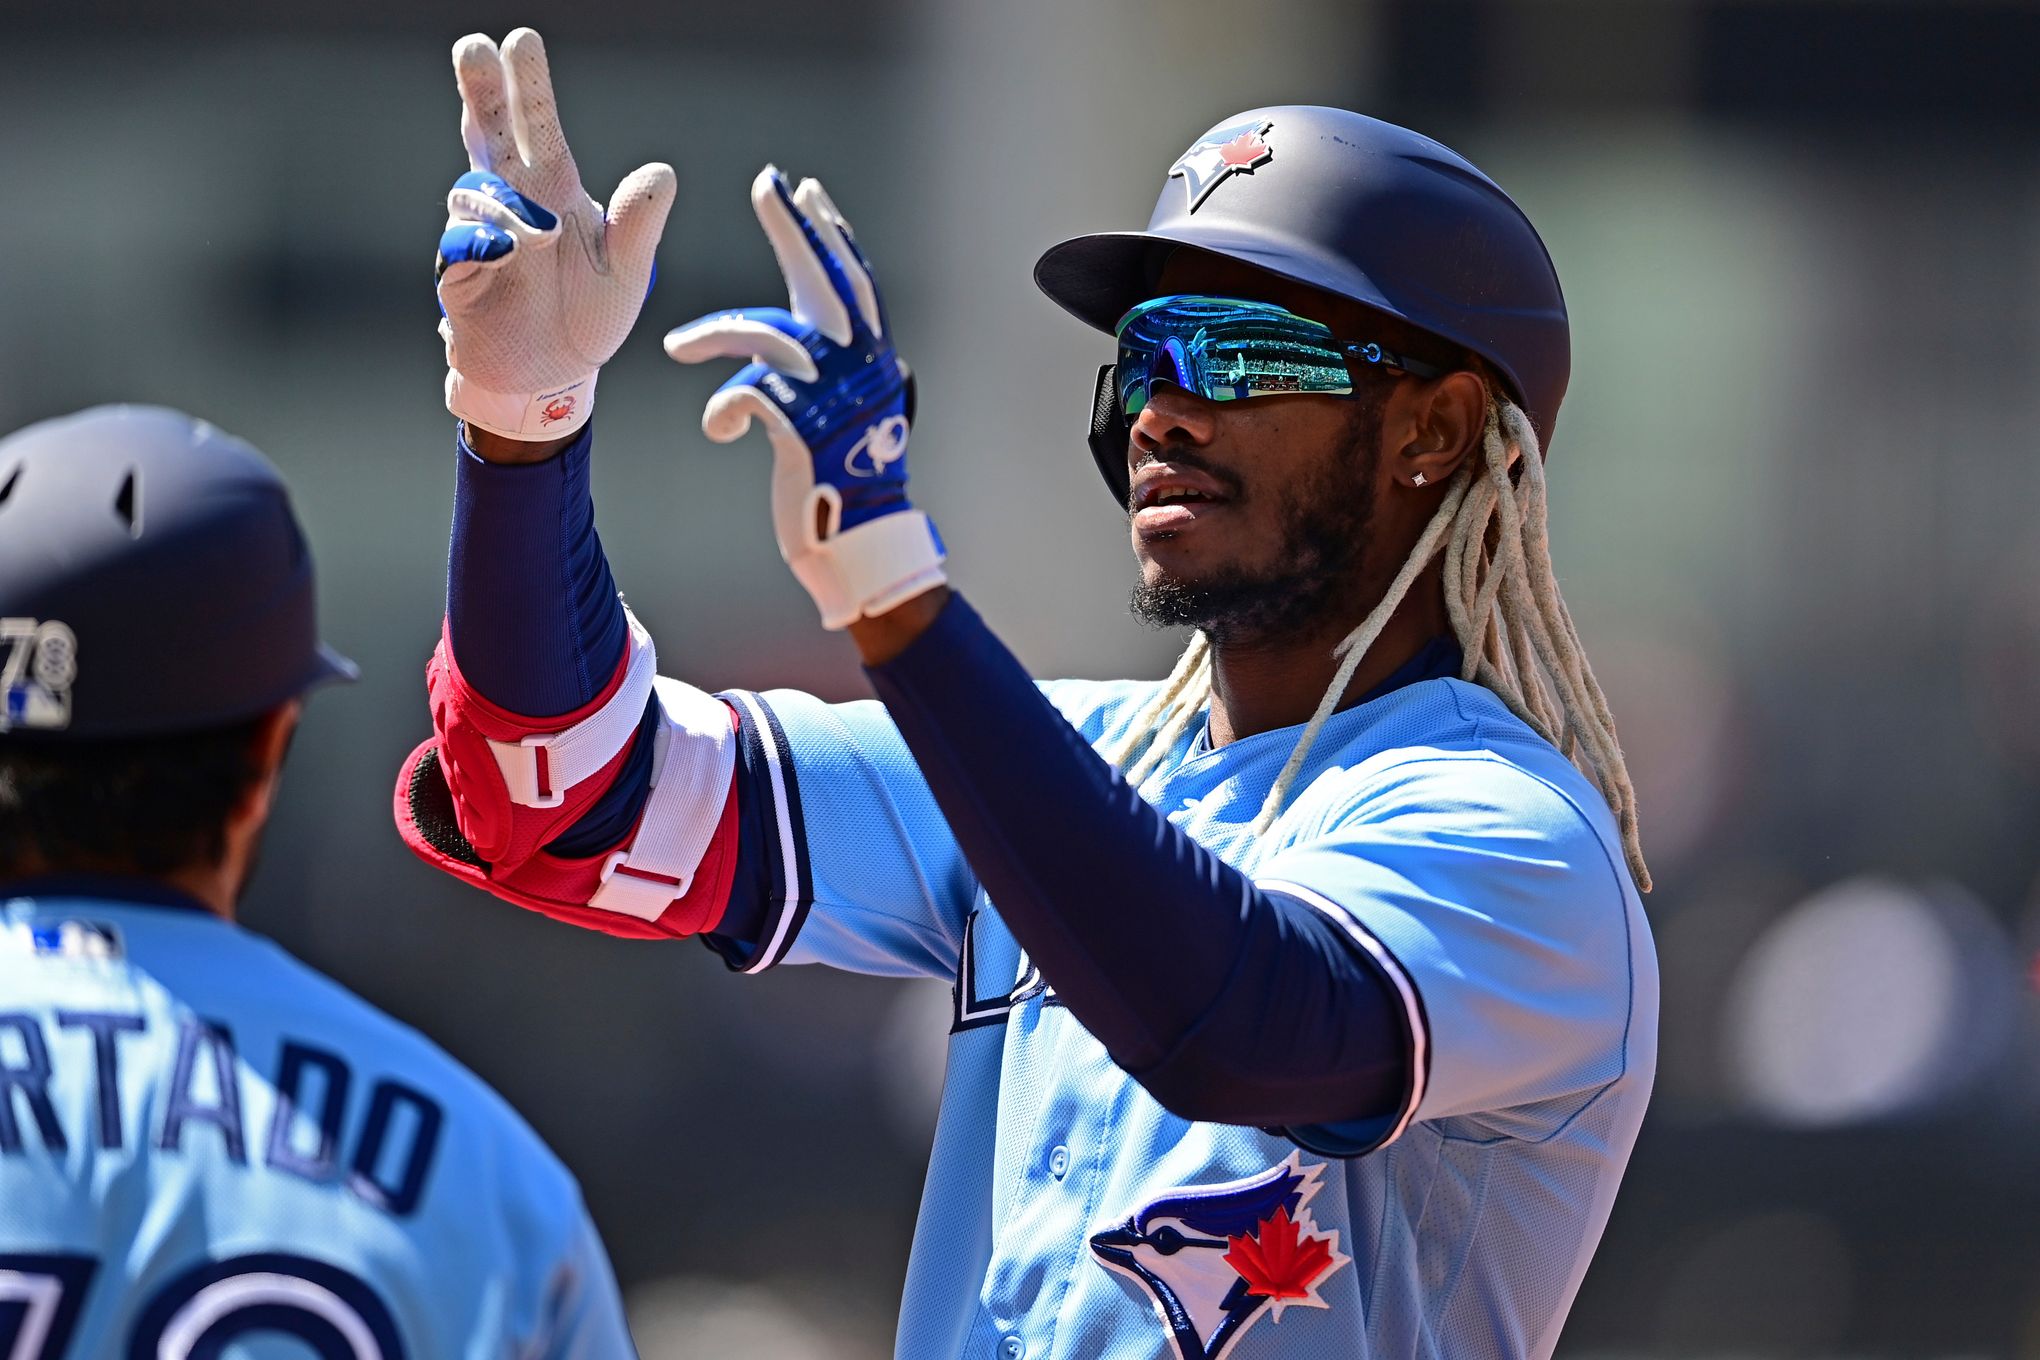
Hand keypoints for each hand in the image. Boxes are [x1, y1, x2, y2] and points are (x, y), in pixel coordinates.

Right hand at [436, 28, 673, 438]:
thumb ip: (640, 223)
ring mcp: (481, 235)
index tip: (519, 41)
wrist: (554, 378)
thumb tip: (663, 173)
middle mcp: (513, 201)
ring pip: (474, 190)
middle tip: (474, 48)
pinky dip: (478, 241)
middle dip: (480, 91)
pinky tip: (502, 248)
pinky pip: (458, 246)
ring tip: (540, 235)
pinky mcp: (459, 274)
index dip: (526, 84)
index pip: (537, 124)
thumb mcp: (628, 271)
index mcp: (555, 189)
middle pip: (488, 133)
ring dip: (504, 203)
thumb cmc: (589, 314)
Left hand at [664, 168, 944, 629]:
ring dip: (715, 337)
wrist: (856, 541)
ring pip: (768, 337)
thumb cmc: (842, 476)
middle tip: (769, 184)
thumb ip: (825, 366)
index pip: (851, 279)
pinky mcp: (803, 431)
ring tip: (677, 346)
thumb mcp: (843, 409)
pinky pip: (747, 397)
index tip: (804, 190)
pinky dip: (724, 409)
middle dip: (794, 229)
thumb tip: (797, 330)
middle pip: (825, 281)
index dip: (828, 234)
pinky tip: (719, 428)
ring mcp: (835, 397)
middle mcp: (861, 367)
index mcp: (871, 358)